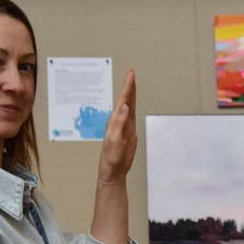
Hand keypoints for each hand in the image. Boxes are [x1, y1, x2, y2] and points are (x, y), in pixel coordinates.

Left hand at [98, 68, 136, 183]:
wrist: (113, 170)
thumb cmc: (111, 157)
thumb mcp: (115, 140)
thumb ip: (120, 123)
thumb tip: (125, 107)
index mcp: (115, 120)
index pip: (123, 100)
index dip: (128, 87)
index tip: (131, 74)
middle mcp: (119, 120)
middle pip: (126, 100)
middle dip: (129, 86)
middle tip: (131, 72)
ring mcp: (124, 126)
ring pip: (129, 106)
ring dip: (131, 94)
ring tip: (133, 83)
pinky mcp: (129, 132)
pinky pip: (132, 115)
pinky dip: (133, 106)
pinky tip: (132, 102)